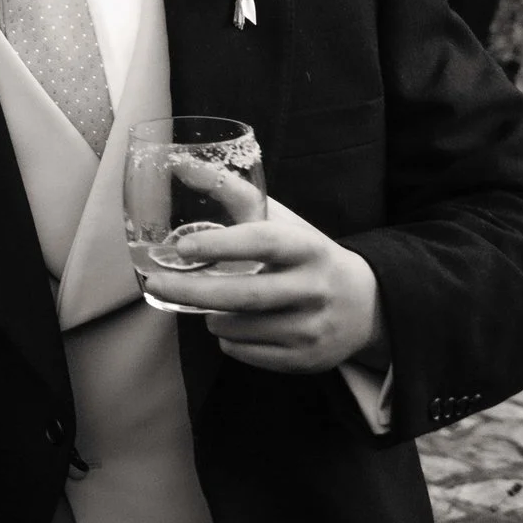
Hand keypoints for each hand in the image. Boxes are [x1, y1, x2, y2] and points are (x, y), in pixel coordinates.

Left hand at [138, 174, 387, 373]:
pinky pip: (245, 353)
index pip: (262, 243)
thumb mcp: (281, 222)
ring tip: (212, 303)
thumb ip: (235, 193)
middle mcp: (314, 289)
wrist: (365, 305)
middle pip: (244, 295)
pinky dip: (228, 340)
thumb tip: (181, 163)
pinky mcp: (306, 359)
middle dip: (192, 291)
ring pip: (238, 328)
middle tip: (157, 283)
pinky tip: (238, 325)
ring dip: (211, 316)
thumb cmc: (305, 254)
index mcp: (308, 247)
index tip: (182, 246)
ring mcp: (312, 328)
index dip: (221, 245)